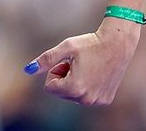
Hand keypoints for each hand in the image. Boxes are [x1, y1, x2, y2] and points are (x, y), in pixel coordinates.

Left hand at [25, 18, 140, 105]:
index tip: (67, 61)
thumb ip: (46, 60)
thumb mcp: (65, 48)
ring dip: (76, 82)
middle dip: (65, 78)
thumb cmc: (90, 43)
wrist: (118, 44)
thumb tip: (27, 70)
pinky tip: (97, 73)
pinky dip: (88, 86)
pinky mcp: (105, 100)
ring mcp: (97, 101)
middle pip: (61, 93)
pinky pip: (87, 97)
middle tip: (78, 64)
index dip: (55, 71)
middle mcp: (86, 99)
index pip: (50, 87)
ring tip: (88, 67)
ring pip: (74, 95)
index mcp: (74, 88)